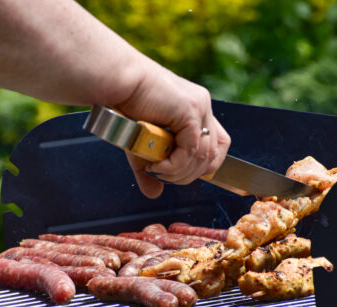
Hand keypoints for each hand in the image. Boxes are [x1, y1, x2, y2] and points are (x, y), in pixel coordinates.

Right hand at [117, 65, 229, 198]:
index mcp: (196, 110)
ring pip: (202, 156)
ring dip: (178, 172)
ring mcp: (199, 107)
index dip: (205, 166)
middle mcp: (202, 107)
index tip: (181, 173)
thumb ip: (151, 170)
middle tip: (162, 174)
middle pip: (213, 155)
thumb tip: (154, 193)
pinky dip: (175, 165)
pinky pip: (191, 150)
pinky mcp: (190, 110)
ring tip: (155, 170)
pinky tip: (157, 164)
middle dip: (188, 175)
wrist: (117, 83)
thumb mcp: (142, 146)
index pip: (219, 145)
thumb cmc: (126, 107)